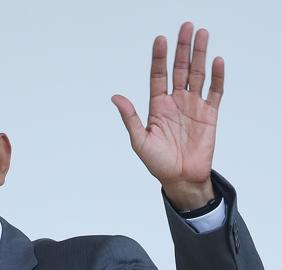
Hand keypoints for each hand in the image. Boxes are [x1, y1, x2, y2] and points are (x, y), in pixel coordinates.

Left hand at [112, 22, 223, 209]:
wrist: (181, 179)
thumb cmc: (158, 163)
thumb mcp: (139, 141)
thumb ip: (130, 118)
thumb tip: (115, 98)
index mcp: (158, 107)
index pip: (158, 76)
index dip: (159, 58)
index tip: (160, 39)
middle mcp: (176, 102)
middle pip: (179, 69)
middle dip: (182, 48)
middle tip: (186, 27)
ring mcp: (193, 107)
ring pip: (197, 75)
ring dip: (200, 55)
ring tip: (202, 34)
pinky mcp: (209, 115)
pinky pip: (215, 92)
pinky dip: (217, 77)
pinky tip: (216, 62)